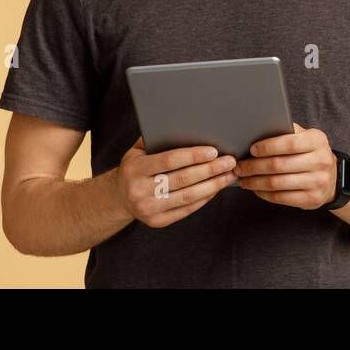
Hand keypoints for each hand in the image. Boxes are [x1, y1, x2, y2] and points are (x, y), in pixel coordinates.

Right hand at [113, 136, 237, 227]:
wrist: (119, 197)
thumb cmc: (136, 167)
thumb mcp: (137, 150)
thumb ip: (157, 139)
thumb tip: (188, 128)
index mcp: (135, 169)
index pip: (169, 160)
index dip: (193, 156)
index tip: (214, 151)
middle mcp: (139, 190)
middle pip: (183, 179)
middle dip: (210, 170)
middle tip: (229, 162)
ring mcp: (148, 208)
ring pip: (188, 196)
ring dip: (213, 185)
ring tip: (229, 175)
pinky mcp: (157, 221)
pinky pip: (186, 209)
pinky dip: (204, 198)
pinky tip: (216, 188)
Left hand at [234, 123, 337, 209]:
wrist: (333, 178)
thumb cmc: (310, 153)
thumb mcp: (305, 138)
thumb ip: (286, 133)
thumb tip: (257, 130)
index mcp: (317, 141)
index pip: (289, 143)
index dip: (267, 147)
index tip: (251, 149)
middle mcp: (321, 161)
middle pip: (279, 165)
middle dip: (254, 166)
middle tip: (239, 167)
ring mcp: (318, 182)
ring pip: (277, 183)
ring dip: (255, 182)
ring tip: (243, 179)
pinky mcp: (312, 199)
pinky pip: (281, 197)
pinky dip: (264, 193)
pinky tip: (255, 189)